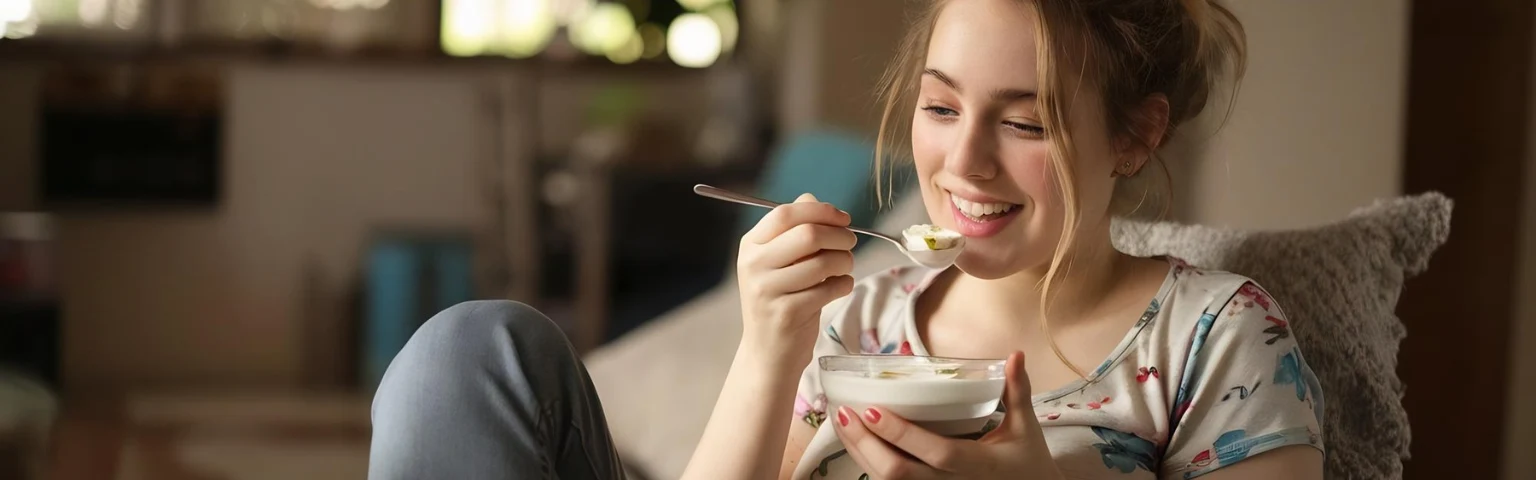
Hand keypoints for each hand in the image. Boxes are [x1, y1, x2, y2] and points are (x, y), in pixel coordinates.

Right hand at [735, 193, 857, 351]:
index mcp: (751, 246)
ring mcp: (768, 290)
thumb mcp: (778, 262)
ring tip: (844, 268)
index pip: (785, 214)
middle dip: (840, 236)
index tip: (844, 218)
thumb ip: (794, 229)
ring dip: (845, 261)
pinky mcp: (787, 313)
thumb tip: (813, 200)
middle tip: (851, 243)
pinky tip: (838, 288)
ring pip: (824, 262)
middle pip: (808, 234)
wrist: (768, 352)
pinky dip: (843, 284)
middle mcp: (754, 265)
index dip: (821, 211)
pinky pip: (829, 288)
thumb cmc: (780, 300)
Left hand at [832, 352, 1063, 479]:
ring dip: (861, 454)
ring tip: (842, 423)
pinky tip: (858, 443)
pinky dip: (871, 465)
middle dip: (866, 444)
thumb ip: (1016, 391)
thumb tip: (1014, 355)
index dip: (902, 435)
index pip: (936, 452)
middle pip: (898, 474)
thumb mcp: (1026, 429)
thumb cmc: (1027, 462)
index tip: (873, 410)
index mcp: (977, 464)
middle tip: (843, 413)